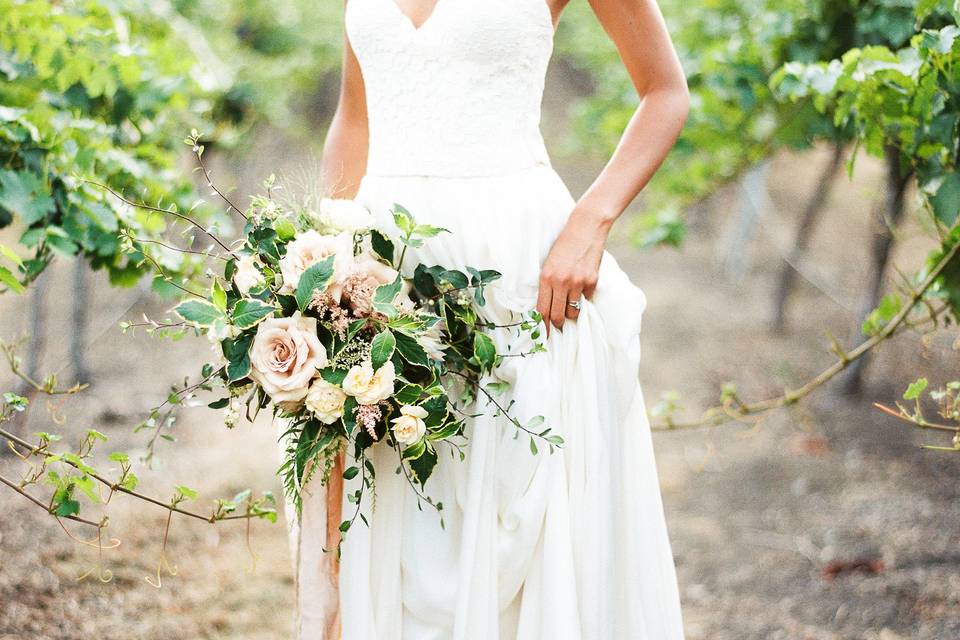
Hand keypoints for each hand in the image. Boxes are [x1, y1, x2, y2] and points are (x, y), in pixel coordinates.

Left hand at [536, 207, 610, 334]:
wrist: (585, 228)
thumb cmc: (564, 244)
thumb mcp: (549, 263)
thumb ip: (547, 283)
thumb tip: (547, 305)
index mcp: (546, 277)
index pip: (542, 309)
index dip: (543, 325)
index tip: (544, 334)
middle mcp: (561, 282)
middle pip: (557, 315)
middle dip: (557, 325)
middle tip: (557, 327)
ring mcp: (578, 282)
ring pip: (573, 312)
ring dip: (571, 314)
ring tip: (569, 310)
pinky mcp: (592, 281)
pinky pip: (586, 300)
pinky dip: (583, 299)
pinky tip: (581, 290)